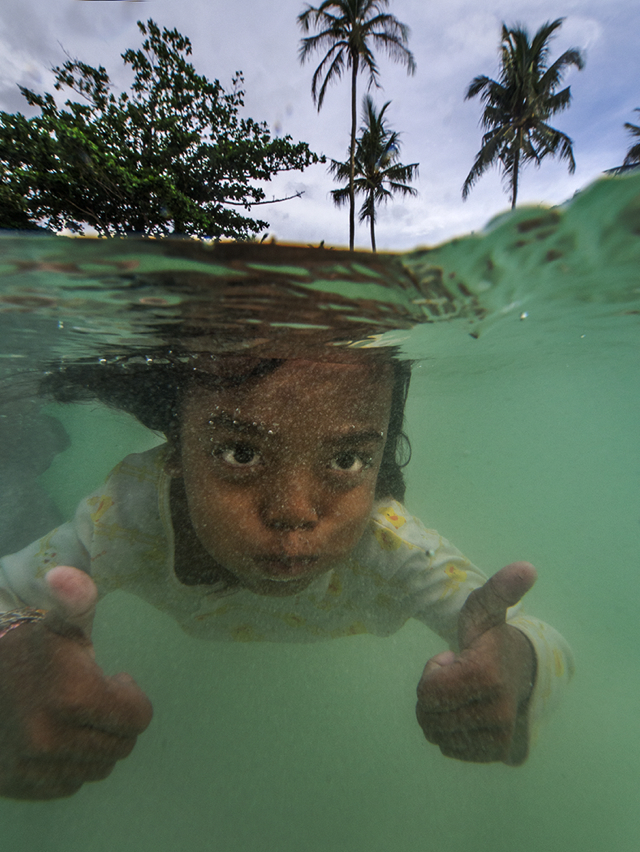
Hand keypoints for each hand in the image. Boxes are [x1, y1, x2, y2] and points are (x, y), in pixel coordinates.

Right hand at [0, 566, 152, 799]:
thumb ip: (76, 600)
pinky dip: (70, 766)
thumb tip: (65, 575)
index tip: (116, 680)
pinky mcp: (19, 786)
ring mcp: (34, 767)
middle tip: (96, 699)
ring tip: (77, 717)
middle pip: (120, 746)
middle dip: (117, 722)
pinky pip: (69, 785)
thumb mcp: (57, 622)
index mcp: (73, 695)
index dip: (132, 697)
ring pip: (97, 768)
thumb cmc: (27, 649)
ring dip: (96, 745)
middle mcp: (53, 738)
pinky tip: (56, 738)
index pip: (137, 718)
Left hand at [416, 562, 536, 765]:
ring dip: (439, 712)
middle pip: (427, 715)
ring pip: (435, 733)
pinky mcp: (496, 752)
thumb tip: (527, 567)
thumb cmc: (490, 637)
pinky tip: (468, 711)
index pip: (427, 693)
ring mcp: (498, 737)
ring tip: (462, 692)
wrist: (520, 672)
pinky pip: (448, 747)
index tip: (452, 659)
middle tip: (456, 677)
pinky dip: (450, 731)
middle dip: (432, 693)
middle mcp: (497, 713)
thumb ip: (498, 589)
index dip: (432, 673)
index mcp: (486, 677)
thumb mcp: (485, 609)